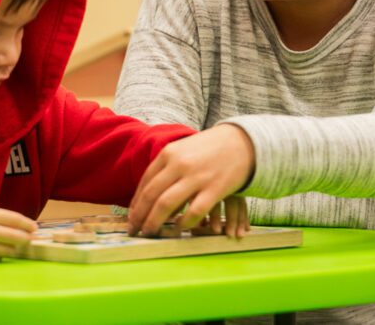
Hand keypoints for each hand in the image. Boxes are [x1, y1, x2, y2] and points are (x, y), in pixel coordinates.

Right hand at [0, 206, 37, 260]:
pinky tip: (1, 251)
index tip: (34, 227)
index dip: (27, 223)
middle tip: (30, 238)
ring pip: (7, 250)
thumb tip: (20, 225)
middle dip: (25, 238)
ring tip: (17, 245)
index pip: (13, 218)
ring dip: (15, 248)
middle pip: (14, 236)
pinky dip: (1, 255)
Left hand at [127, 124, 254, 235]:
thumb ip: (167, 168)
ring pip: (166, 205)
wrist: (243, 141)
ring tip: (150, 233)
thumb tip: (150, 195)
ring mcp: (197, 176)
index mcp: (169, 153)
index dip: (136, 203)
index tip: (131, 218)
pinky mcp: (215, 188)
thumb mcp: (184, 150)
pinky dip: (183, 223)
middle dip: (139, 216)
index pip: (145, 182)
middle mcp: (179, 164)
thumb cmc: (210, 148)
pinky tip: (179, 228)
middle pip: (151, 195)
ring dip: (154, 222)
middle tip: (134, 231)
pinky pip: (193, 212)